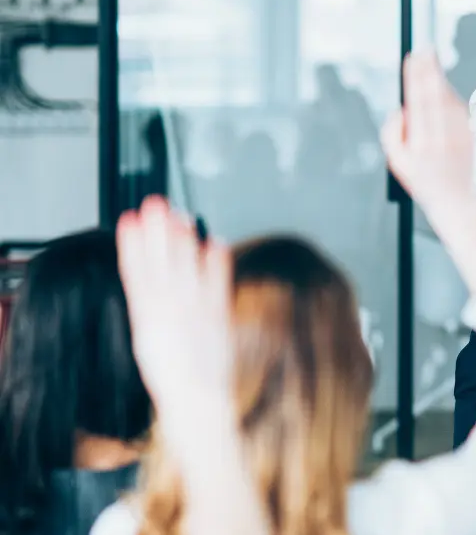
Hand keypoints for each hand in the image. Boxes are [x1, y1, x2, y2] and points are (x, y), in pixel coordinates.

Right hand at [116, 196, 233, 409]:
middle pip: (161, 263)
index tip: (129, 219)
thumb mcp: (150, 341)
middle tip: (155, 203)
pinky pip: (217, 284)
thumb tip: (149, 285)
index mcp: (146, 318)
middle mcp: (168, 311)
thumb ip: (152, 311)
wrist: (195, 402)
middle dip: (157, 231)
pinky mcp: (217, 317)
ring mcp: (194, 312)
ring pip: (186, 268)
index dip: (133, 244)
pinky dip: (217, 262)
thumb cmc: (173, 377)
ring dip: (183, 239)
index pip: (136, 272)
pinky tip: (216, 241)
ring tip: (180, 214)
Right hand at [382, 52, 475, 216]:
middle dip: (428, 71)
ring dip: (440, 80)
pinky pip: (460, 110)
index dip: (415, 79)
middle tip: (425, 50)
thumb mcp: (398, 163)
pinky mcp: (471, 137)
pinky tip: (444, 85)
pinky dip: (451, 95)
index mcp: (420, 145)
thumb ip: (392, 135)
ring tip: (432, 62)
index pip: (417, 103)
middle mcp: (440, 139)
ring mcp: (458, 138)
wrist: (457, 203)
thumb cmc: (425, 183)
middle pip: (434, 97)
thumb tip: (400, 110)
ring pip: (449, 101)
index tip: (413, 60)